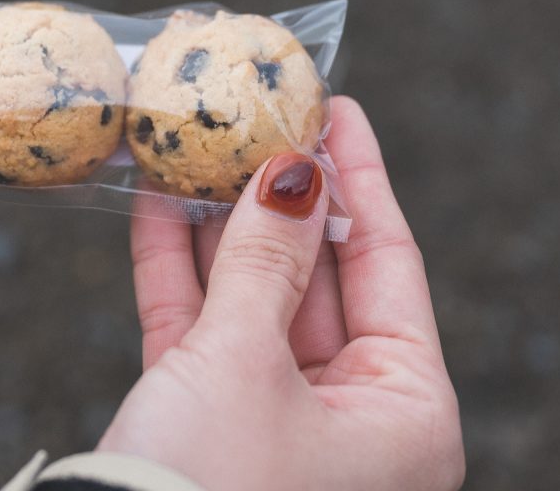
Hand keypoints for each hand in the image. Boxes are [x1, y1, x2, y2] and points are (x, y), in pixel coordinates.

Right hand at [99, 97, 464, 489]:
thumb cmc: (207, 489)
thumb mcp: (244, 360)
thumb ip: (266, 258)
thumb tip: (294, 169)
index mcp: (403, 413)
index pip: (391, 265)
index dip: (360, 178)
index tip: (338, 107)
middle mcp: (350, 418)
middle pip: (318, 275)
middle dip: (279, 195)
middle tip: (257, 115)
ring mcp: (276, 421)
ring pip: (251, 297)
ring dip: (218, 224)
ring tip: (197, 146)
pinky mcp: (208, 424)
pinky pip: (202, 330)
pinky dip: (178, 270)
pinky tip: (156, 204)